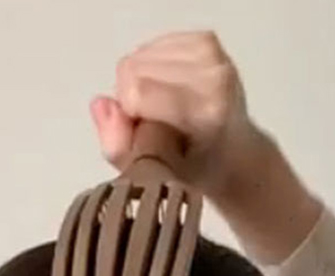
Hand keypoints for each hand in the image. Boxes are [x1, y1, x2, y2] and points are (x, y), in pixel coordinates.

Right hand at [90, 31, 255, 196]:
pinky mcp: (205, 40)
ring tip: (161, 110)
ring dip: (139, 85)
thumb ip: (119, 146)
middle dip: (131, 98)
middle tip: (151, 124)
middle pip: (133, 69)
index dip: (127, 113)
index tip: (142, 135)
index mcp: (207, 114)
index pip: (138, 91)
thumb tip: (101, 104)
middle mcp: (215, 77)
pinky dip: (149, 71)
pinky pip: (150, 48)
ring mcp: (213, 54)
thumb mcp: (150, 177)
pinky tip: (166, 92)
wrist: (233, 154)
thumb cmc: (192, 172)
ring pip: (138, 57)